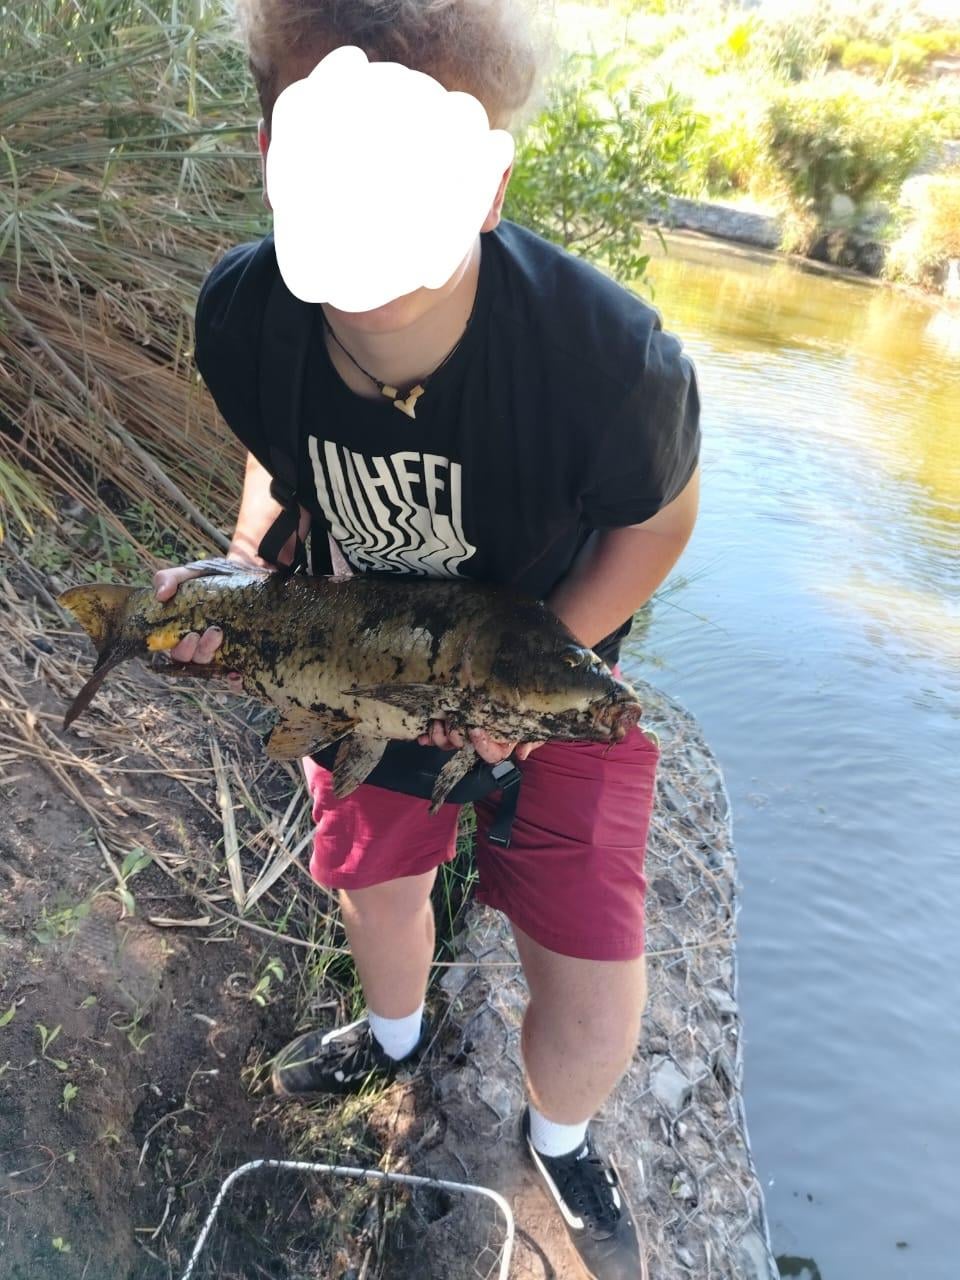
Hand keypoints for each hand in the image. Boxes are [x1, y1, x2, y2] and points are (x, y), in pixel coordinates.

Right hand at [152, 556, 250, 690]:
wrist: (243, 575)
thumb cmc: (209, 578)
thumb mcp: (188, 574)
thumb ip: (169, 579)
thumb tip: (161, 595)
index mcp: (183, 634)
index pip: (177, 652)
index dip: (181, 650)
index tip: (189, 636)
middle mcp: (201, 647)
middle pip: (194, 661)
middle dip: (199, 651)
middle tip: (211, 632)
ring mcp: (221, 651)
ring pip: (211, 666)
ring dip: (212, 654)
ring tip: (219, 634)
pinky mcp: (241, 654)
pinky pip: (234, 676)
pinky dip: (234, 680)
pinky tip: (236, 674)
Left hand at [417, 720, 543, 763]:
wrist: (520, 699)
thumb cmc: (527, 715)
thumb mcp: (536, 728)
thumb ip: (533, 740)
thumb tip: (521, 755)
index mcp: (500, 747)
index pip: (490, 755)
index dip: (481, 745)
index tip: (474, 728)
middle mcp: (480, 744)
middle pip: (464, 750)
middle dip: (454, 738)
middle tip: (450, 723)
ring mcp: (464, 736)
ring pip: (448, 743)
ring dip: (439, 736)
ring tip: (436, 723)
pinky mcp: (453, 724)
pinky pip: (438, 735)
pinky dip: (428, 736)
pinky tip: (420, 736)